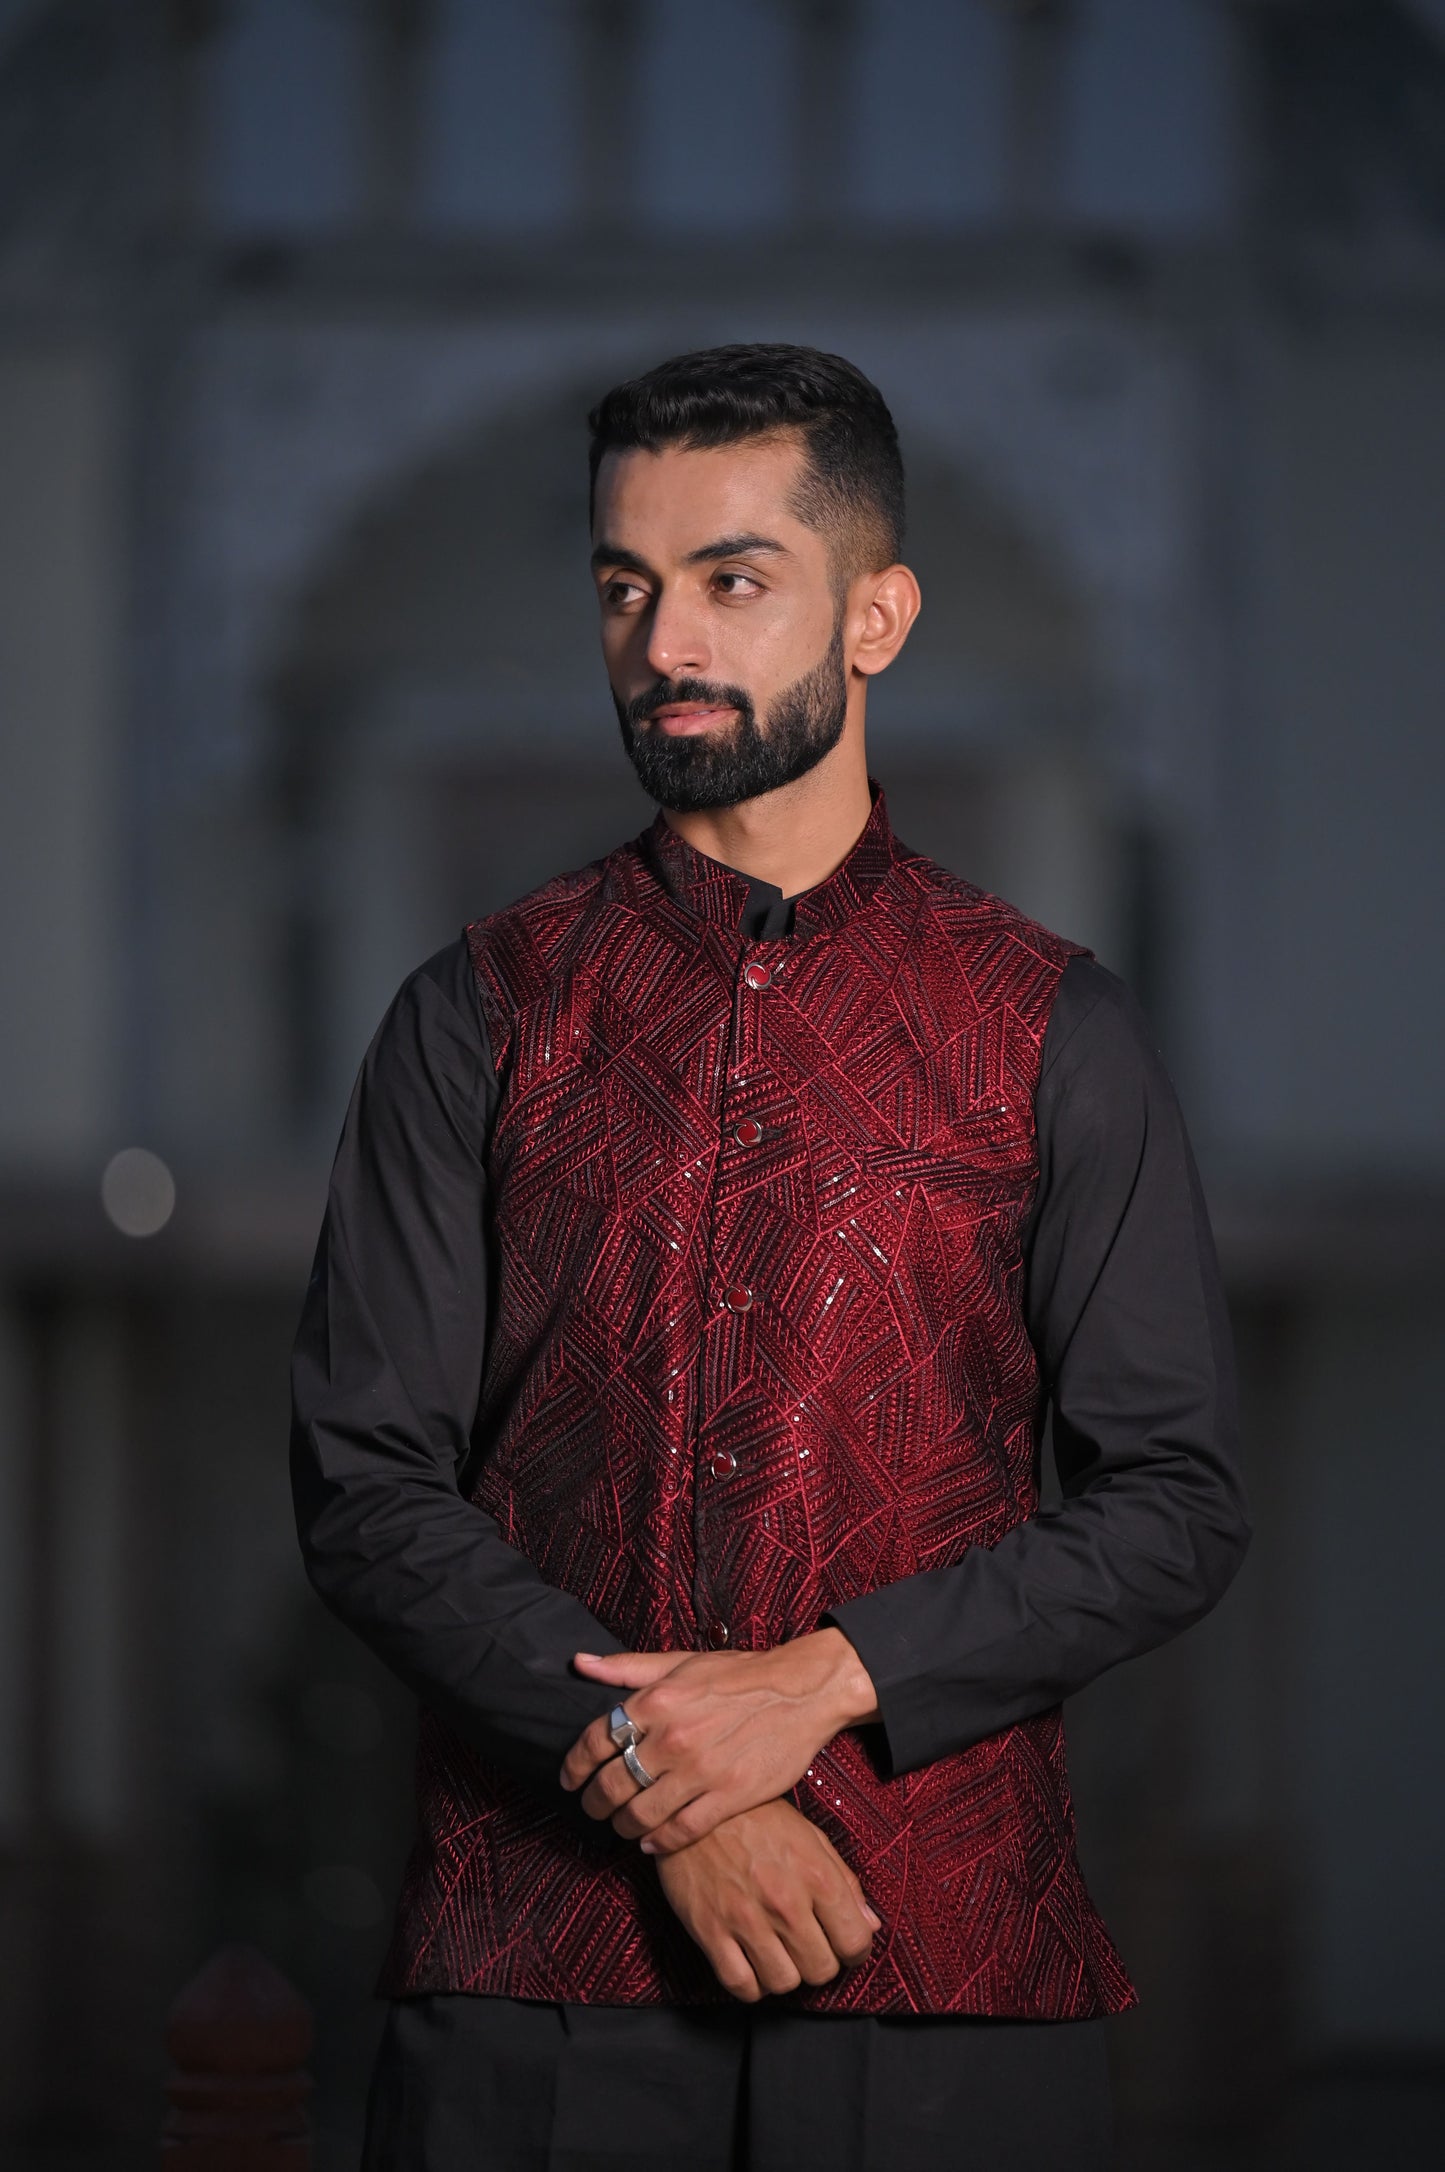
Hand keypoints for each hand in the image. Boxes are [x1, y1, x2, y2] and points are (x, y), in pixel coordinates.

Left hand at [559, 1629, 877, 1854]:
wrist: (801, 1691)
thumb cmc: (739, 1675)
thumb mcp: (681, 1662)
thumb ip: (628, 1667)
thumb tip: (579, 1663)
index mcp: (658, 1700)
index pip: (595, 1740)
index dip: (575, 1766)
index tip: (570, 1780)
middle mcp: (673, 1736)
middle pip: (611, 1784)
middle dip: (593, 1803)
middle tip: (592, 1810)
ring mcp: (701, 1769)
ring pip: (640, 1814)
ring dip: (622, 1826)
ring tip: (621, 1826)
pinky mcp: (729, 1796)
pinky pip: (679, 1831)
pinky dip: (657, 1842)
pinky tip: (651, 1842)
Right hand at [655, 1798, 881, 2001]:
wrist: (694, 1807)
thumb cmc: (755, 1817)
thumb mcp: (809, 1835)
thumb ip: (844, 1881)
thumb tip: (870, 1923)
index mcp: (815, 1874)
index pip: (854, 1941)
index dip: (855, 1950)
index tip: (844, 1946)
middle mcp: (784, 1901)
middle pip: (820, 1969)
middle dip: (819, 1962)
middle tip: (808, 1946)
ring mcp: (746, 1919)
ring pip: (783, 1983)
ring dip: (785, 1973)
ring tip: (779, 1953)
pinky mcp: (711, 1931)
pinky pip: (741, 1985)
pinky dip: (751, 1984)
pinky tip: (752, 1963)